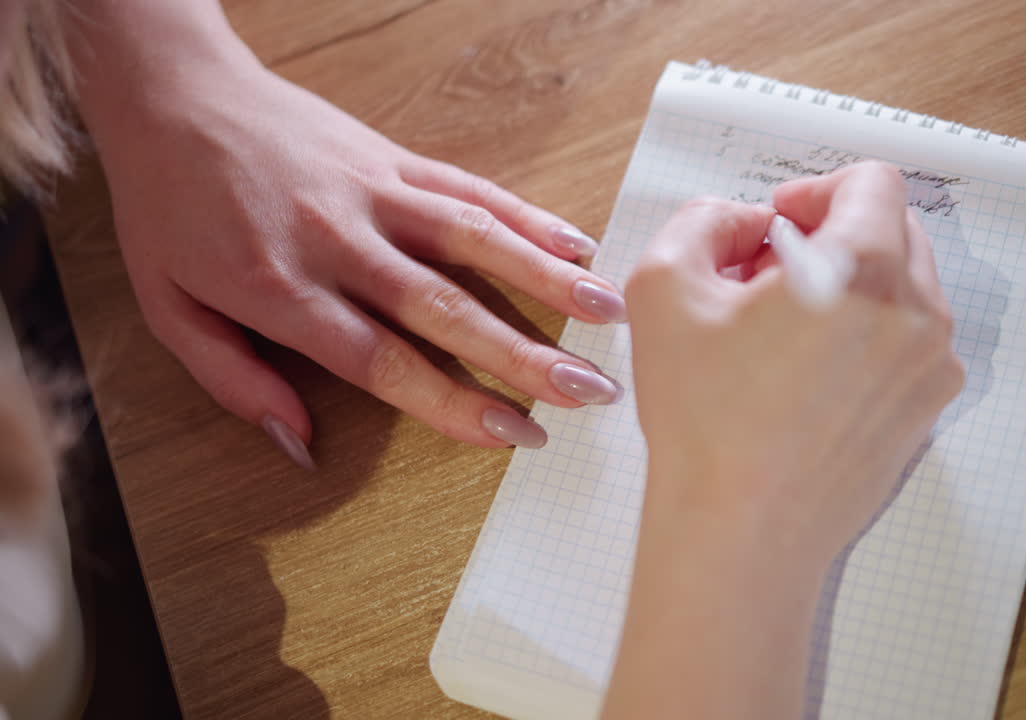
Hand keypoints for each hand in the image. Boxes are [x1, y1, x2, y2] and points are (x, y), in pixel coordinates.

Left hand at [89, 60, 625, 461]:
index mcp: (283, 291)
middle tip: (589, 390)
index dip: (455, 403)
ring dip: (546, 278)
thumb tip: (300, 447)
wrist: (174, 96)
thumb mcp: (169, 309)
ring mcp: (374, 193)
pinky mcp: (393, 158)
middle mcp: (339, 242)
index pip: (385, 362)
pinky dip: (526, 217)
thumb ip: (235, 383)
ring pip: (473, 240)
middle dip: (525, 355)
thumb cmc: (169, 209)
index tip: (515, 434)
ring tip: (608, 311)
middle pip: (446, 308)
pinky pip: (468, 189)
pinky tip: (575, 242)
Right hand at [605, 162, 962, 719]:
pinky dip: (866, 337)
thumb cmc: (704, 419)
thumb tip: (745, 222)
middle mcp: (916, 314)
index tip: (777, 224)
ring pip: (904, 288)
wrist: (741, 532)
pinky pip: (906, 344)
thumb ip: (704, 220)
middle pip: (895, 230)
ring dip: (850, 286)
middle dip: (833, 235)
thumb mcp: (663, 286)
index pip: (873, 183)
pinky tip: (806, 376)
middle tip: (770, 275)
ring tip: (784, 330)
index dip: (816, 189)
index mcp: (863, 270)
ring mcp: (929, 368)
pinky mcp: (925, 413)